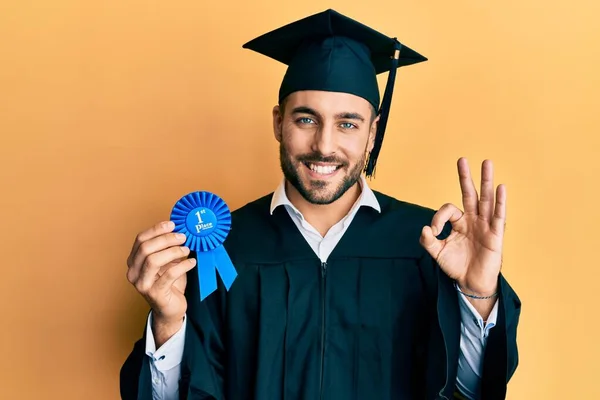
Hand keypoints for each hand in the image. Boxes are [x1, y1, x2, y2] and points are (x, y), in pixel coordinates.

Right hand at [126, 221, 195, 343]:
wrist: (170, 309)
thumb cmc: (169, 283)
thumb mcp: (167, 262)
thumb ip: (167, 247)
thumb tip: (179, 229)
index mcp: (134, 262)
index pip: (140, 239)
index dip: (156, 230)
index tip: (173, 224)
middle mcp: (133, 273)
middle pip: (146, 248)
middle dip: (166, 239)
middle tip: (183, 237)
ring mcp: (142, 284)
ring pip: (153, 261)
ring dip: (173, 252)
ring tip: (187, 249)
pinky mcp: (155, 294)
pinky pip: (169, 275)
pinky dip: (183, 266)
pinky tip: (192, 262)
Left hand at [419, 158, 505, 295]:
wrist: (470, 283)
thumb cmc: (456, 266)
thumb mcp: (437, 252)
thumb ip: (428, 241)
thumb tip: (424, 229)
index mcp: (459, 222)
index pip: (448, 209)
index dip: (438, 217)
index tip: (433, 231)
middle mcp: (473, 219)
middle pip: (470, 194)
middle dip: (466, 177)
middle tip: (462, 159)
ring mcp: (485, 225)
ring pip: (486, 199)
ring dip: (486, 181)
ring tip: (487, 162)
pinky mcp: (495, 235)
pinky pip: (499, 216)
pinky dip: (500, 201)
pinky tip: (501, 187)